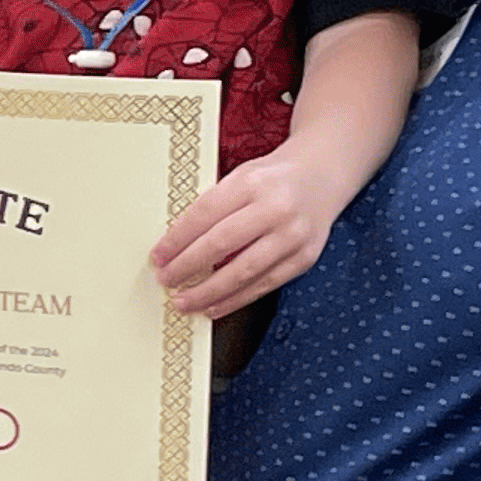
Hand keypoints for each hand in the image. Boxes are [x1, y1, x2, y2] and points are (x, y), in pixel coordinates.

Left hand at [151, 153, 340, 317]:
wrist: (323, 174)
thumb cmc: (272, 179)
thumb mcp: (241, 178)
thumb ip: (214, 206)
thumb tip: (175, 246)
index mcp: (251, 182)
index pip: (204, 214)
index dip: (177, 240)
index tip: (157, 257)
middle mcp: (275, 208)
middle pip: (222, 243)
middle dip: (187, 267)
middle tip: (166, 281)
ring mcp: (293, 235)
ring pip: (244, 270)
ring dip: (209, 291)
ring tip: (184, 302)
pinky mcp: (304, 257)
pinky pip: (265, 284)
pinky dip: (236, 299)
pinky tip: (214, 306)